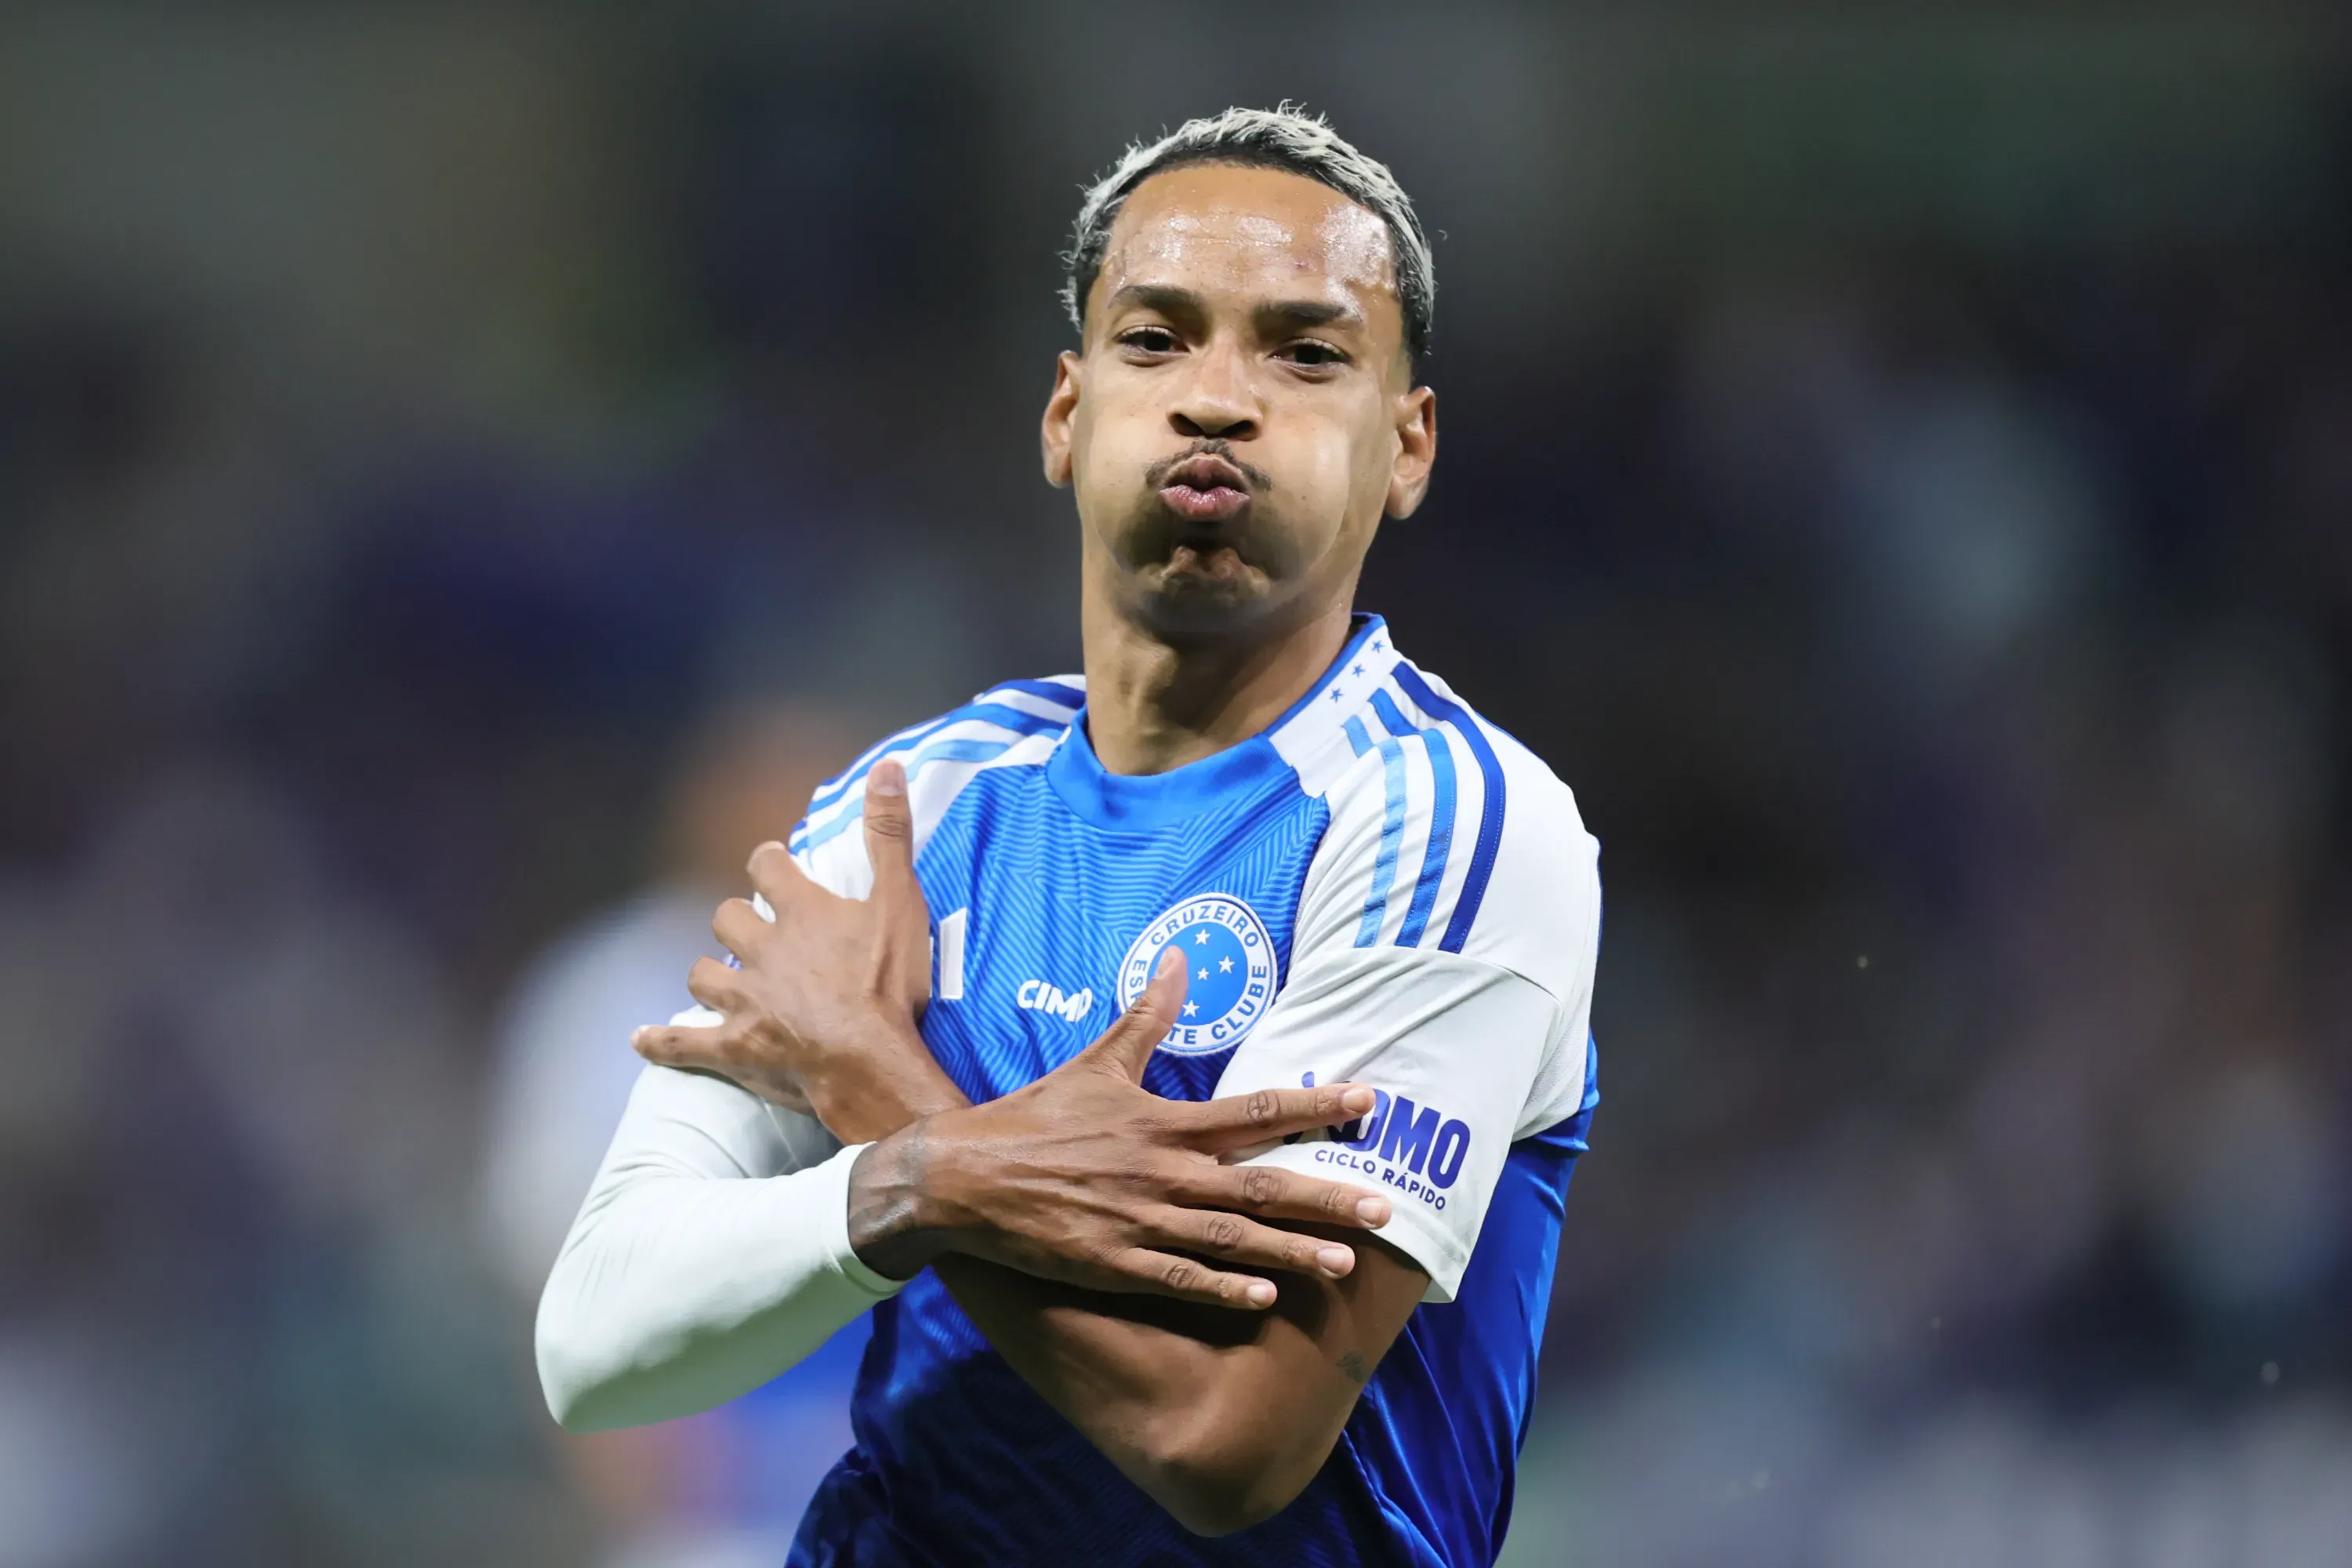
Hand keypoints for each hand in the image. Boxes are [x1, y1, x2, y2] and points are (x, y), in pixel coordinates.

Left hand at [631, 759, 936, 1121]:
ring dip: (710, 973)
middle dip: (737, 921)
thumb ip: (888, 835)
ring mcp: (743, 1001)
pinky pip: (682, 1043)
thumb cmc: (889, 985)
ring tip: (721, 978)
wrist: (870, 1063)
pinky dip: (661, 1042)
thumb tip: (888, 766)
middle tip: (756, 929)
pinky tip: (642, 1039)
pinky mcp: (733, 1047)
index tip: (775, 863)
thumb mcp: (900, 901)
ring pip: (703, 975)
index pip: (767, 867)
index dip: (769, 862)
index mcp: (799, 913)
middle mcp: (762, 951)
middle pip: (727, 919)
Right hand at [849, 948, 1393, 1309]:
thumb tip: (1179, 956)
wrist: (962, 1178)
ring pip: (1232, 1240)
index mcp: (1162, 1122)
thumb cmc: (1034, 1117)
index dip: (1317, 1106)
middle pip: (1261, 1186)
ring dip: (1291, 1253)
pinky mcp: (1115, 1264)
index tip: (1370, 1103)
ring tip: (1345, 1265)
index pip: (1257, 1111)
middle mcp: (1162, 1173)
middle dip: (1326, 1198)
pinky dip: (1224, 1289)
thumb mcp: (1095, 1062)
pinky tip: (1264, 1299)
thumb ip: (1147, 1015)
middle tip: (1384, 1210)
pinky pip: (1181, 1280)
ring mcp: (1141, 1223)